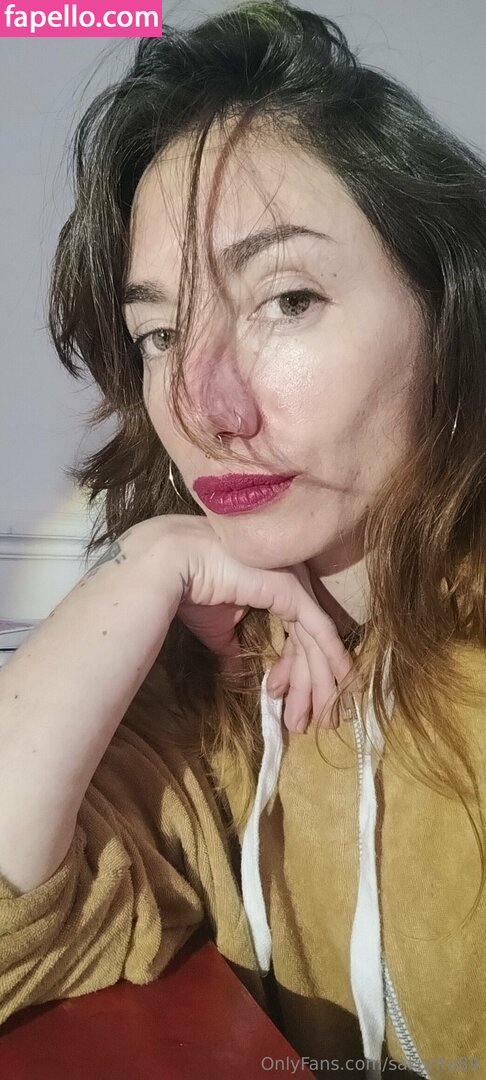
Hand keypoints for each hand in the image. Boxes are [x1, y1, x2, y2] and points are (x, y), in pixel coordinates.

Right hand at [159, 515, 353, 732]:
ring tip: (322, 719)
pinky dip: (334, 660)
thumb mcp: (219, 630)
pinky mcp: (294, 592)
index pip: (295, 636)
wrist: (173, 567)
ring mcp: (296, 584)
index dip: (293, 673)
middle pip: (310, 643)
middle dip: (311, 686)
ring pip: (317, 642)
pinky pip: (320, 632)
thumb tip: (238, 674)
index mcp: (276, 589)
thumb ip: (235, 649)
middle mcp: (293, 583)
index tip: (284, 702)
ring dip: (321, 684)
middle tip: (311, 722)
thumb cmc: (193, 592)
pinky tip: (343, 684)